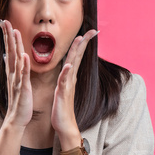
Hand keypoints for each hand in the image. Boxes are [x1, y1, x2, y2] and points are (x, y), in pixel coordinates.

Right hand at [0, 19, 32, 128]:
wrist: (17, 118)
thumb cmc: (19, 100)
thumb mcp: (16, 81)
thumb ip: (13, 68)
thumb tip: (8, 56)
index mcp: (13, 71)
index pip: (9, 50)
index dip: (7, 36)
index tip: (5, 22)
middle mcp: (13, 73)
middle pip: (10, 51)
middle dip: (8, 36)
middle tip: (5, 21)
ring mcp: (17, 80)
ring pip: (16, 60)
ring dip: (15, 46)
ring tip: (15, 32)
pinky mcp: (23, 88)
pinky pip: (23, 76)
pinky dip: (24, 66)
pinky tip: (24, 56)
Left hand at [51, 29, 98, 146]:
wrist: (64, 125)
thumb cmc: (62, 107)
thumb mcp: (63, 89)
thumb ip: (66, 78)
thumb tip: (69, 68)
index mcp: (69, 76)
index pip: (77, 55)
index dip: (82, 43)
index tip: (89, 31)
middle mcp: (71, 78)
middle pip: (78, 56)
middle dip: (84, 42)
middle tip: (92, 30)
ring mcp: (68, 85)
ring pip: (72, 65)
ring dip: (76, 52)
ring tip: (80, 40)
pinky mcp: (63, 93)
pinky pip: (65, 81)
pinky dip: (67, 73)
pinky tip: (69, 65)